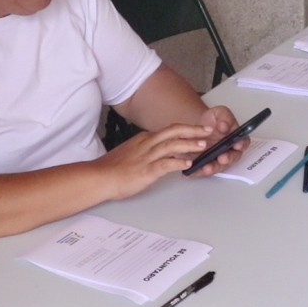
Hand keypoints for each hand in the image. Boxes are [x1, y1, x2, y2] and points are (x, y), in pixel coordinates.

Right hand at [96, 123, 210, 199]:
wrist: (99, 177)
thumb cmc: (112, 168)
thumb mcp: (132, 152)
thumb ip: (147, 150)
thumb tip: (161, 152)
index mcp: (145, 139)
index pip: (170, 130)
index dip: (186, 129)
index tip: (199, 130)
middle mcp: (148, 144)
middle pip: (174, 131)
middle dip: (193, 130)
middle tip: (208, 131)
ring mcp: (147, 157)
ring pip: (172, 145)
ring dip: (189, 144)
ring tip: (203, 146)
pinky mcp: (146, 171)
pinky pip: (165, 164)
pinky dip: (178, 163)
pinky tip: (188, 165)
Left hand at [186, 106, 245, 176]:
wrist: (197, 127)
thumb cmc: (212, 121)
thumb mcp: (219, 113)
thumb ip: (224, 118)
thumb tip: (224, 126)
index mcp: (236, 138)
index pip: (243, 143)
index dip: (241, 144)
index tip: (237, 144)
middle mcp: (229, 151)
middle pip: (232, 158)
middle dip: (228, 159)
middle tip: (223, 158)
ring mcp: (217, 159)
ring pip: (218, 167)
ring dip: (214, 168)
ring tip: (207, 168)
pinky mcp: (205, 164)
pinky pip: (202, 170)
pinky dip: (198, 171)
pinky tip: (192, 170)